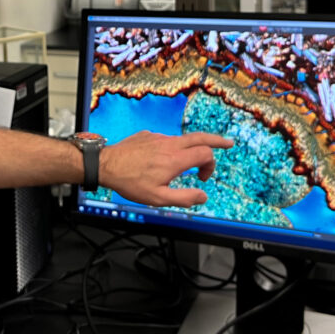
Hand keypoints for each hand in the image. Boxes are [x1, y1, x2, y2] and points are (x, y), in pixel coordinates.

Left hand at [99, 131, 232, 207]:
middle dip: (217, 140)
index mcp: (175, 160)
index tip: (202, 178)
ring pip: (181, 140)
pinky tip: (159, 161)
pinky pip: (165, 140)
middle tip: (228, 143)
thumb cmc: (131, 182)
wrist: (106, 165)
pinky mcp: (148, 135)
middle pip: (200, 137)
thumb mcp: (158, 198)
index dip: (210, 165)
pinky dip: (171, 148)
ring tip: (185, 163)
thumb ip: (184, 198)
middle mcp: (169, 144)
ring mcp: (158, 137)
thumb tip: (203, 196)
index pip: (205, 154)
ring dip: (189, 149)